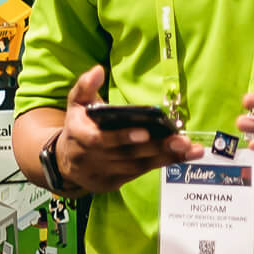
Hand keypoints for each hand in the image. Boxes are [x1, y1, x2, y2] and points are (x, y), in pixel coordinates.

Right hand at [55, 65, 203, 194]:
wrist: (65, 162)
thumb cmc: (78, 126)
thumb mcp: (76, 103)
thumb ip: (85, 86)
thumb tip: (97, 70)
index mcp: (79, 135)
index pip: (100, 139)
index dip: (122, 137)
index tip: (145, 132)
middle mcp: (91, 158)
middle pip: (127, 155)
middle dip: (156, 148)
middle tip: (181, 140)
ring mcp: (103, 173)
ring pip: (137, 166)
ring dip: (166, 158)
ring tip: (189, 148)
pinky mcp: (114, 183)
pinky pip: (140, 173)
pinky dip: (162, 164)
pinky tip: (182, 156)